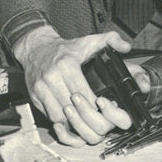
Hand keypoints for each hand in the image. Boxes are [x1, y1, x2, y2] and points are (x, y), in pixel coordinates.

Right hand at [12, 27, 136, 145]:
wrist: (37, 48)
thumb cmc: (66, 48)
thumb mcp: (90, 40)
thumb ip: (112, 40)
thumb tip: (126, 47)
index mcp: (66, 65)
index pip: (83, 93)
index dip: (96, 105)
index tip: (105, 107)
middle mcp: (51, 78)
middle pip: (72, 108)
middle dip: (88, 116)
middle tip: (99, 118)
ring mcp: (41, 89)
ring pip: (59, 116)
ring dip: (74, 122)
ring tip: (88, 121)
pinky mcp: (34, 97)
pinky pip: (49, 116)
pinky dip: (62, 122)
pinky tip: (73, 120)